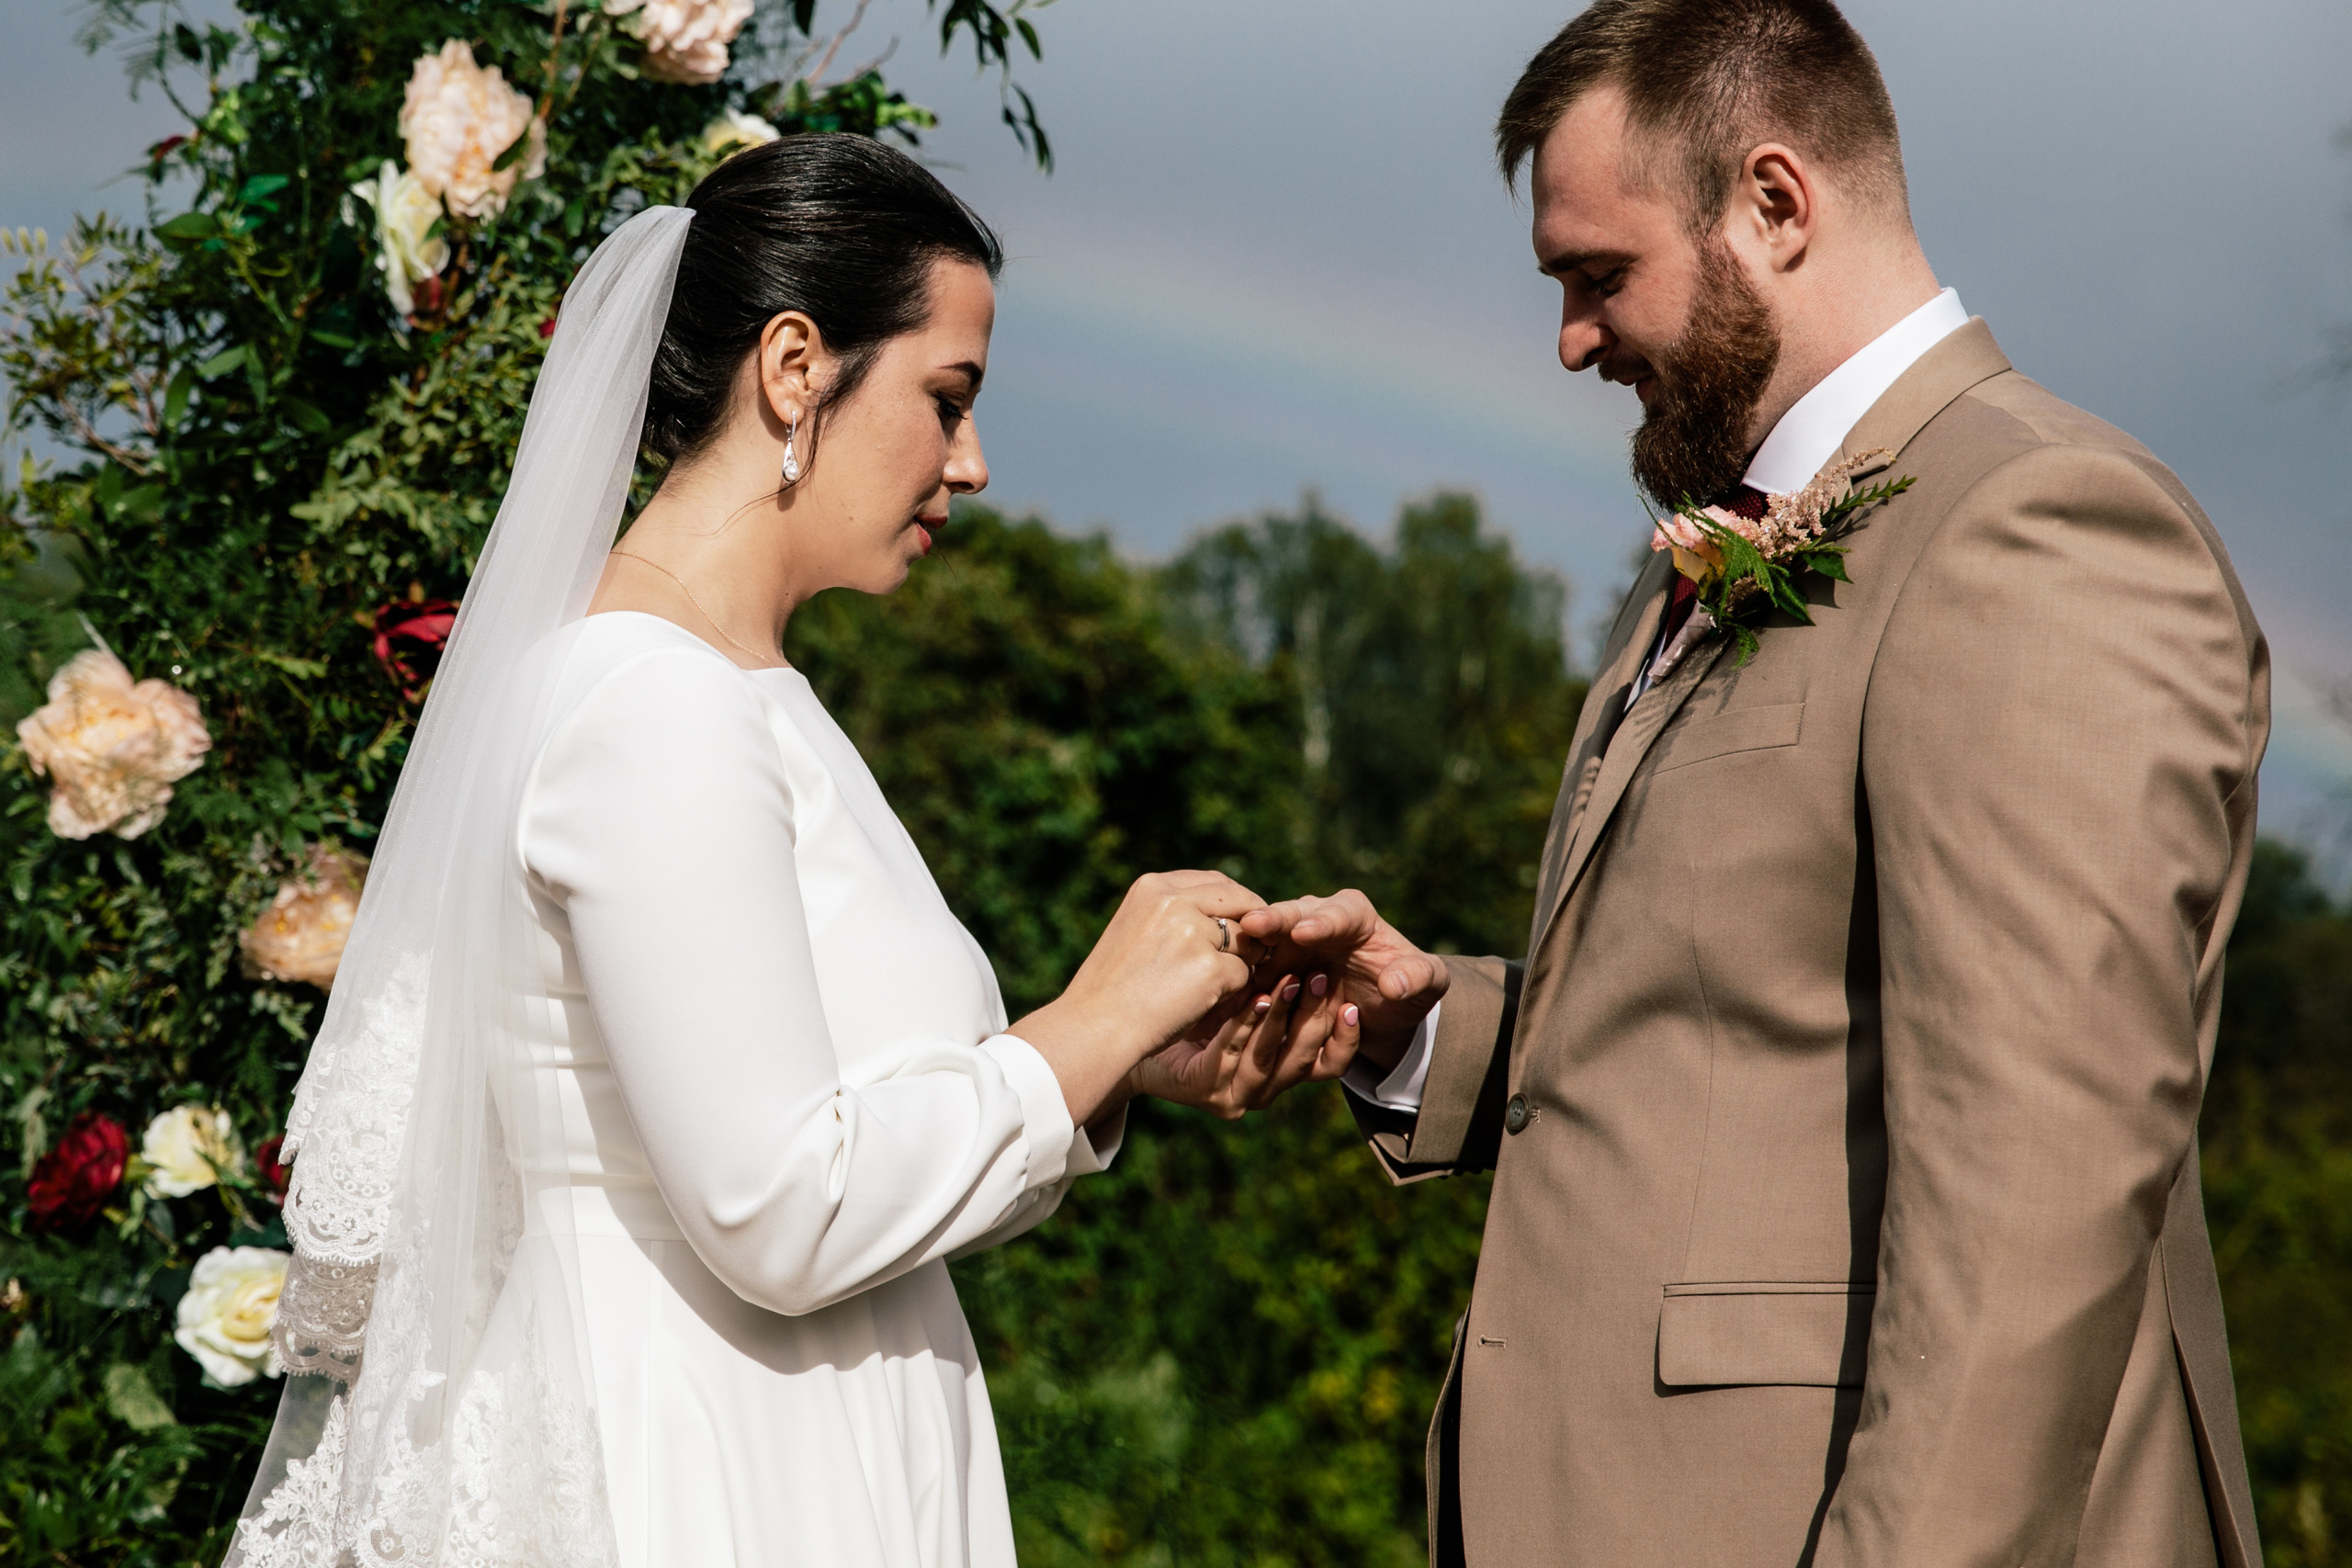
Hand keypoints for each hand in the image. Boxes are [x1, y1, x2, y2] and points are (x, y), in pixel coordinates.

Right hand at [1011, 871, 1264, 1125]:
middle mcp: (1174, 901)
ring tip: (1205, 985)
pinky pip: (1243, 974)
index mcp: (1153, 887)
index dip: (1236, 906)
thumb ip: (1174, 915)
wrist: (1094, 1028)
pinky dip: (1230, 992)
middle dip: (1251, 930)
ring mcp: (1193, 933)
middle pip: (1241, 903)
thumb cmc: (1113, 988)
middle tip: (1246, 956)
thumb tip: (1228, 917)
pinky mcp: (1209, 969)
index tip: (1238, 929)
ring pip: (1246, 940)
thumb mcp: (1134, 931)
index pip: (1217, 883)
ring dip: (1240, 962)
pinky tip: (1201, 1004)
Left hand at [1132, 972, 1363, 1117]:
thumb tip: (1311, 955)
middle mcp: (1260, 1091)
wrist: (1123, 1039)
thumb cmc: (1187, 1012)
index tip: (1355, 1003)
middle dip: (1317, 1019)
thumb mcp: (1240, 998)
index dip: (1345, 1038)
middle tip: (1324, 980)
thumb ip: (1273, 988)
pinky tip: (1255, 995)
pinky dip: (1246, 1022)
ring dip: (1284, 1017)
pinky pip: (1232, 1051)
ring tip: (1295, 981)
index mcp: (1277, 1073)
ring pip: (1270, 1056)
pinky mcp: (1204, 1089)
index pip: (1327, 1063)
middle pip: (1303, 1060)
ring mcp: (1232, 1094)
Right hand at [1236, 890, 1446, 1075]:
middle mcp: (1314, 920)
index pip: (1338, 913)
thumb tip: (1395, 984)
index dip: (1321, 922)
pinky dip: (1237, 983)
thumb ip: (1419, 977)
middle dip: (1272, 921)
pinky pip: (1252, 975)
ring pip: (1265, 945)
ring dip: (1248, 954)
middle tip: (1251, 926)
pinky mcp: (1270, 972)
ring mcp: (1286, 945)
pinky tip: (1218, 990)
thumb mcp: (1428, 983)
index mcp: (1353, 914)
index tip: (1303, 932)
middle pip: (1290, 916)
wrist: (1380, 1008)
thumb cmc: (1408, 986)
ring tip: (1226, 961)